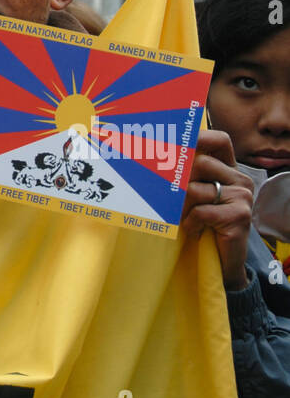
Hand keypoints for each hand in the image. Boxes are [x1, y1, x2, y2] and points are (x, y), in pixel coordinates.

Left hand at [182, 130, 253, 290]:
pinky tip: (195, 230)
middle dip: (180, 181)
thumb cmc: (204, 224)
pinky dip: (191, 223)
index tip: (176, 141)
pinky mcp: (240, 216)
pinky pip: (201, 211)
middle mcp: (240, 180)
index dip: (199, 137)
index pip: (220, 140)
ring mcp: (242, 197)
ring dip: (182, 207)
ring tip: (186, 218)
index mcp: (230, 169)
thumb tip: (156, 153)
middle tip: (173, 198)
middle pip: (200, 163)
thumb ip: (186, 173)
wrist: (222, 260)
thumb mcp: (194, 195)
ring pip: (195, 189)